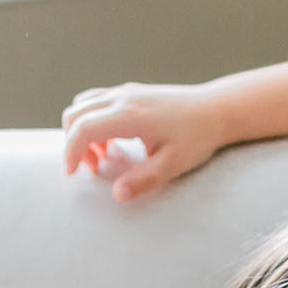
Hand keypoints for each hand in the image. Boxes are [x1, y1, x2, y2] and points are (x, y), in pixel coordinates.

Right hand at [61, 82, 226, 200]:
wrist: (216, 109)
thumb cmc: (197, 137)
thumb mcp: (173, 164)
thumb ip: (144, 180)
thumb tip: (118, 195)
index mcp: (128, 115)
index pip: (83, 128)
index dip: (71, 152)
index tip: (72, 174)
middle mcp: (122, 98)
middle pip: (76, 114)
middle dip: (73, 143)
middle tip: (95, 169)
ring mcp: (126, 92)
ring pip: (84, 105)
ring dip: (82, 130)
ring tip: (103, 155)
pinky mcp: (132, 92)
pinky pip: (98, 102)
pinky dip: (93, 121)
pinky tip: (114, 141)